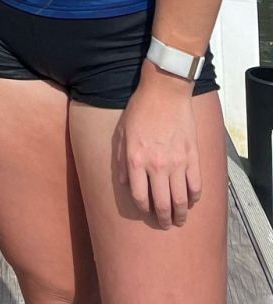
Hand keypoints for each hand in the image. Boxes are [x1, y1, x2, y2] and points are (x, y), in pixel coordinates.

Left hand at [116, 66, 201, 228]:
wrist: (165, 92)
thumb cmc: (140, 109)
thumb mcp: (122, 131)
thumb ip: (121, 159)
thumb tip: (124, 183)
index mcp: (135, 159)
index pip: (139, 196)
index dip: (142, 209)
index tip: (145, 212)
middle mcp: (156, 165)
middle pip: (161, 204)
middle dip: (162, 220)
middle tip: (164, 224)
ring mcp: (177, 163)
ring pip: (180, 201)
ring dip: (180, 215)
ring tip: (178, 220)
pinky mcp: (192, 158)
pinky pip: (196, 186)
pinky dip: (194, 199)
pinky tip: (190, 201)